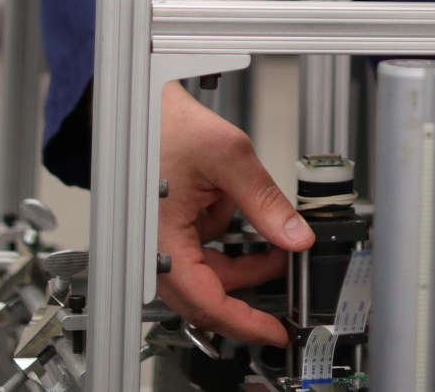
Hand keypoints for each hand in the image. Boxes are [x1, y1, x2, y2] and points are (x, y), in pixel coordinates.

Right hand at [155, 81, 313, 344]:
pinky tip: (241, 223)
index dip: (244, 322)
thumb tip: (295, 236)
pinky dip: (222, 246)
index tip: (272, 330)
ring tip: (272, 242)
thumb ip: (265, 202)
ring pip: (204, 273)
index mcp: (161, 239)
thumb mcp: (229, 157)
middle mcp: (154, 249)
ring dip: (239, 262)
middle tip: (283, 280)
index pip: (206, 301)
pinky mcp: (164, 232)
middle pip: (206, 293)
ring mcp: (158, 242)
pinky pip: (197, 254)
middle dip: (249, 286)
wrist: (139, 104)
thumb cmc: (163, 124)